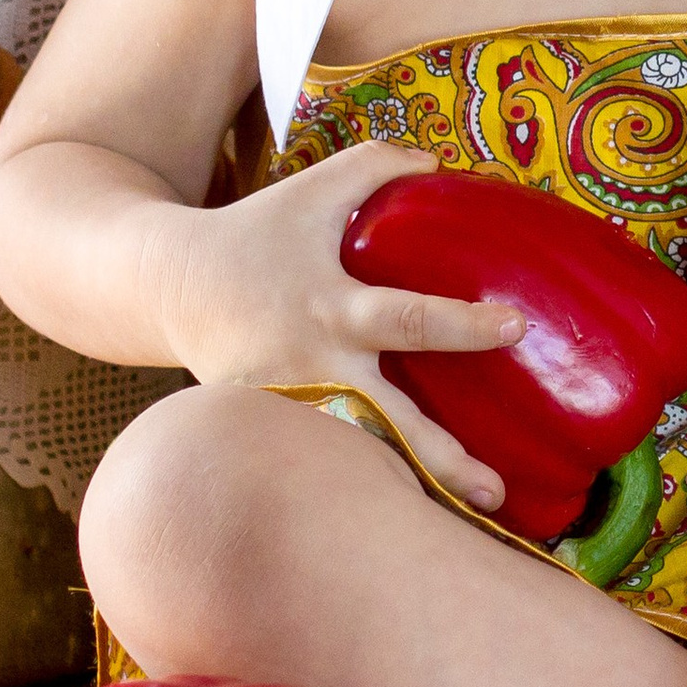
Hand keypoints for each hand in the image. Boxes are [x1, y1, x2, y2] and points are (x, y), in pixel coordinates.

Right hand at [158, 142, 521, 510]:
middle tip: (496, 490)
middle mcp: (314, 368)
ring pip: (356, 458)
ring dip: (410, 490)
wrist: (170, 286)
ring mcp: (290, 410)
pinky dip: (365, 489)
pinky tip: (412, 521)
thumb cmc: (256, 232)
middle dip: (441, 458)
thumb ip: (377, 165)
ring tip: (472, 524)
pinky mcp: (272, 432)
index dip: (461, 325)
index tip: (515, 328)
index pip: (407, 319)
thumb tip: (440, 162)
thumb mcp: (315, 189)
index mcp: (332, 308)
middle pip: (385, 422)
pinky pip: (327, 463)